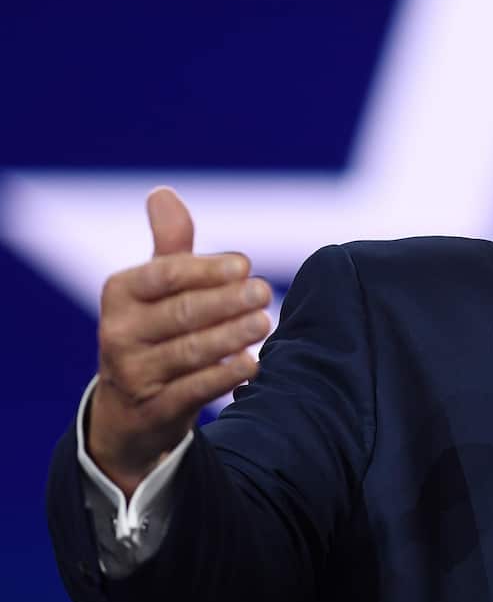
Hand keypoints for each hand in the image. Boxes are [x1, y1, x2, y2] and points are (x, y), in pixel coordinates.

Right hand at [88, 187, 271, 496]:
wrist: (131, 409)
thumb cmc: (154, 331)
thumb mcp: (156, 289)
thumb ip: (170, 246)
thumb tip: (163, 192)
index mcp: (120, 293)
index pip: (165, 275)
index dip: (205, 270)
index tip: (244, 265)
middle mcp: (118, 332)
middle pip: (181, 313)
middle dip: (226, 302)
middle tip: (266, 292)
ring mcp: (133, 373)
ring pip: (189, 351)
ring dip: (230, 336)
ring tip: (264, 323)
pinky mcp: (153, 409)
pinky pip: (192, 390)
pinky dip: (224, 377)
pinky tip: (252, 364)